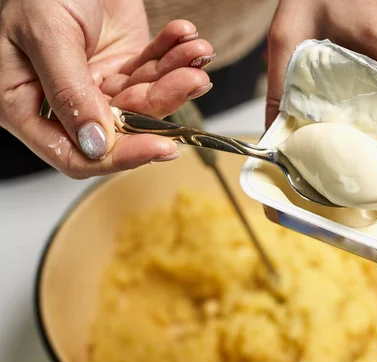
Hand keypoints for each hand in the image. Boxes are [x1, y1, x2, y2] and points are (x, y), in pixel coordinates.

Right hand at [0, 0, 213, 177]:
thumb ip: (68, 92)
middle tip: (191, 80)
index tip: (160, 146)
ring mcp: (98, 86)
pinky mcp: (123, 66)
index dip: (120, 157)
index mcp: (26, 106)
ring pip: (146, 99)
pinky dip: (174, 54)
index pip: (76, 154)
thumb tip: (94, 145)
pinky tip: (186, 37)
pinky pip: (153, 70)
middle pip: (123, 127)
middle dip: (162, 101)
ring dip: (176, 76)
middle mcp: (66, 103)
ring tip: (196, 52)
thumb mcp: (47, 35)